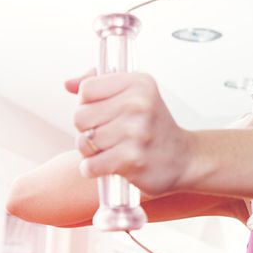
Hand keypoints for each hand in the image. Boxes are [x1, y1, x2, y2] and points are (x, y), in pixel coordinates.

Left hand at [67, 71, 188, 195]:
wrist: (183, 159)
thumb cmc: (155, 127)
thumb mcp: (136, 94)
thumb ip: (101, 83)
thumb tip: (69, 83)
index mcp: (139, 83)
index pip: (87, 89)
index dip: (91, 103)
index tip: (108, 111)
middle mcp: (139, 104)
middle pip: (80, 116)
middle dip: (89, 129)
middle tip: (111, 134)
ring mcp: (136, 132)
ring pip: (83, 141)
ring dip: (93, 151)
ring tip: (114, 149)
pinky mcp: (131, 159)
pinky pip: (90, 165)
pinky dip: (94, 169)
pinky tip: (110, 165)